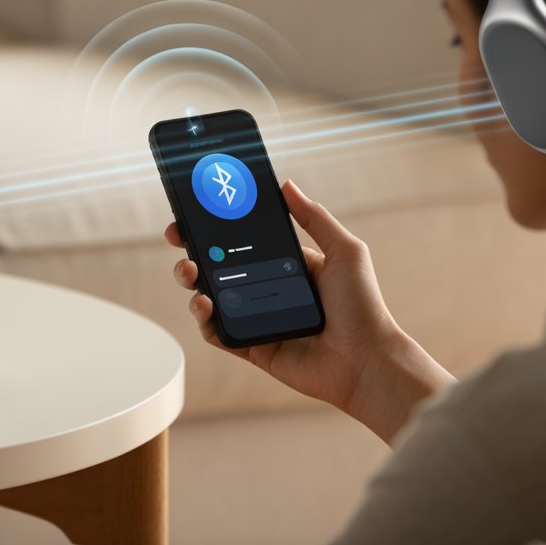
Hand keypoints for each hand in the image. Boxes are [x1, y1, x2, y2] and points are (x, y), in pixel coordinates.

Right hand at [166, 179, 451, 441]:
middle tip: (180, 238)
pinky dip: (204, 319)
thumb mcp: (345, 250)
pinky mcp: (252, 346)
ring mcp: (257, 319)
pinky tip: (204, 304)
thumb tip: (286, 185)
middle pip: (218, 266)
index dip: (217, 226)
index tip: (196, 211)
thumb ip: (314, 217)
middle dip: (193, 250)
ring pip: (210, 297)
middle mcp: (267, 290)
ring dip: (192, 282)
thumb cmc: (363, 306)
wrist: (366, 359)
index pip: (243, 241)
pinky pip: (218, 332)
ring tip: (191, 272)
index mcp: (285, 264)